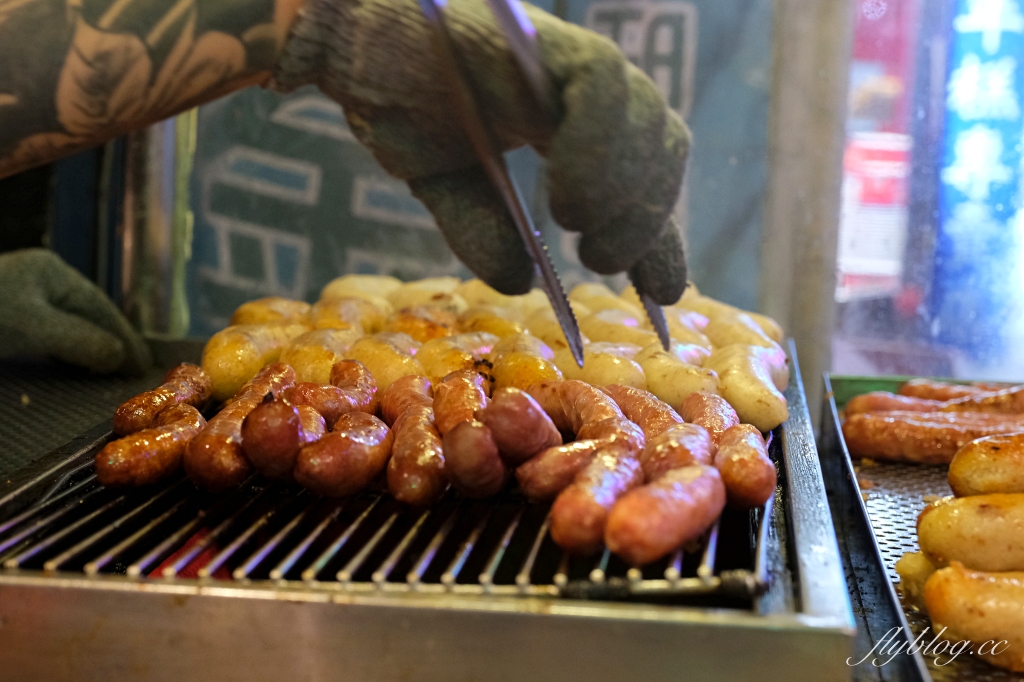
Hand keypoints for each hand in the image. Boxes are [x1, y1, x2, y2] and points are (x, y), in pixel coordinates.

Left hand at [0, 249, 150, 373]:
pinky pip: (43, 332)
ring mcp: (19, 295)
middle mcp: (39, 278)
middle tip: (133, 371)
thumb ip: (81, 341)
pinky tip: (66, 364)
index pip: (101, 308)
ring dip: (87, 347)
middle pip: (86, 313)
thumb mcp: (34, 329)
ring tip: (108, 371)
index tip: (144, 367)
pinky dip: (61, 350)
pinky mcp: (5, 315)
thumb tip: (121, 356)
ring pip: (65, 323)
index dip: (126, 339)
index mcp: (51, 271)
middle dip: (111, 341)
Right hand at [270, 0, 689, 302]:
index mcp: (567, 119)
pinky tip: (567, 199)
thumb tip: (519, 282)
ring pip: (648, 115)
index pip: (639, 174)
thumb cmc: (394, 100)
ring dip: (626, 190)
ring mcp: (566, 59)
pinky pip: (602, 84)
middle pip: (663, 143)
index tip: (663, 291)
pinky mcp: (544, 39)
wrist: (342, 38)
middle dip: (648, 216)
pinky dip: (597, 147)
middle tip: (606, 263)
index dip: (660, 232)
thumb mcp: (444, 185)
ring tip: (582, 233)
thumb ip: (483, 228)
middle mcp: (580, 87)